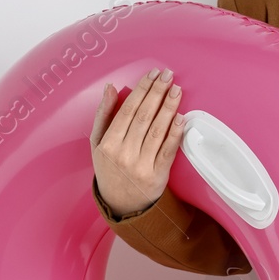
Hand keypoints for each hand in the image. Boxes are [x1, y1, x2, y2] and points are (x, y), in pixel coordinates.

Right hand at [91, 68, 186, 217]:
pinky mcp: (158, 175)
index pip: (127, 110)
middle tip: (168, 75)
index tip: (152, 75)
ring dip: (169, 107)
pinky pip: (168, 150)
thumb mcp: (97, 143)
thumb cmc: (109, 168)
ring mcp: (142, 165)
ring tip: (177, 90)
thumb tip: (110, 88)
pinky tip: (181, 117)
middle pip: (144, 117)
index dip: (142, 90)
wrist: (121, 204)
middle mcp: (124, 154)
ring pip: (158, 130)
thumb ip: (103, 115)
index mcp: (108, 144)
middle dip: (157, 92)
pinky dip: (175, 132)